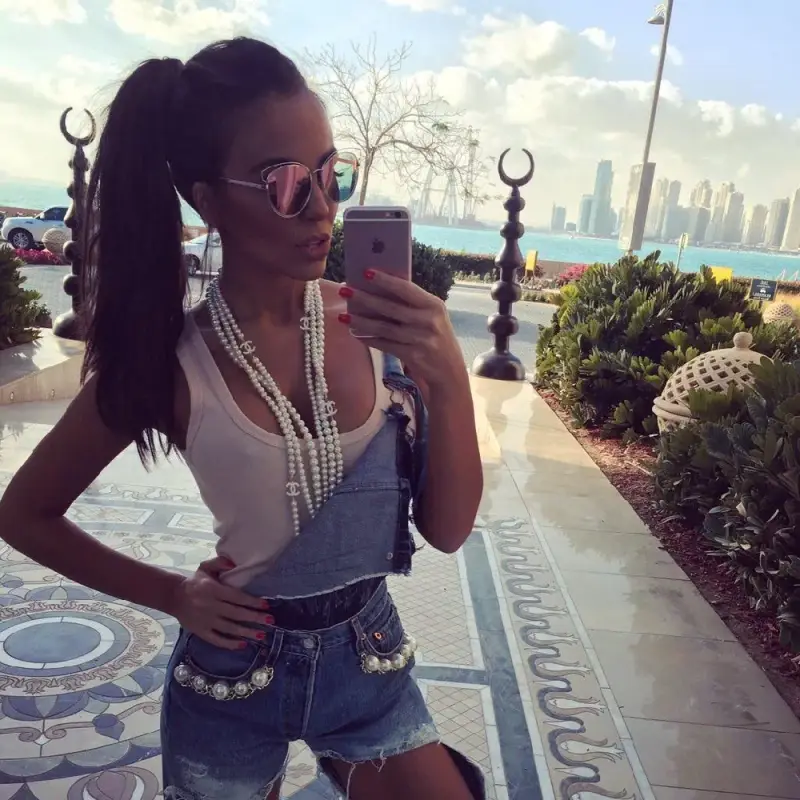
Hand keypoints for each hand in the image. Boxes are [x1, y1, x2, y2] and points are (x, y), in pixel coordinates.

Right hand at [169, 555, 273, 649]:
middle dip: (255, 618)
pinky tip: (242, 644)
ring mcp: (205, 621)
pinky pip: (217, 640)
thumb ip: (220, 562)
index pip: (236, 597)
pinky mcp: (200, 632)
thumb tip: (235, 563)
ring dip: (246, 632)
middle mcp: (210, 606)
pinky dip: (230, 643)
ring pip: (229, 628)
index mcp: (213, 590)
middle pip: (236, 614)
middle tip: (271, 622)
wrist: (173, 596)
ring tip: (262, 635)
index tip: (266, 605)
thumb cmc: (194, 582)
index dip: (252, 602)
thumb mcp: (205, 567)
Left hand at [338, 270, 463, 392]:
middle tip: (344, 291)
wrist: (449, 370)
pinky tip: (355, 334)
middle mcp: (428, 321)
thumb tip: (379, 288)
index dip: (385, 280)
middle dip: (364, 298)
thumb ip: (413, 303)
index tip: (366, 272)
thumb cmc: (436, 336)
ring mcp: (420, 339)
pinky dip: (369, 339)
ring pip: (384, 328)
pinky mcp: (412, 355)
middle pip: (390, 308)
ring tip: (343, 316)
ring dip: (361, 322)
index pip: (406, 289)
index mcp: (433, 305)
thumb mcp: (432, 316)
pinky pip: (385, 345)